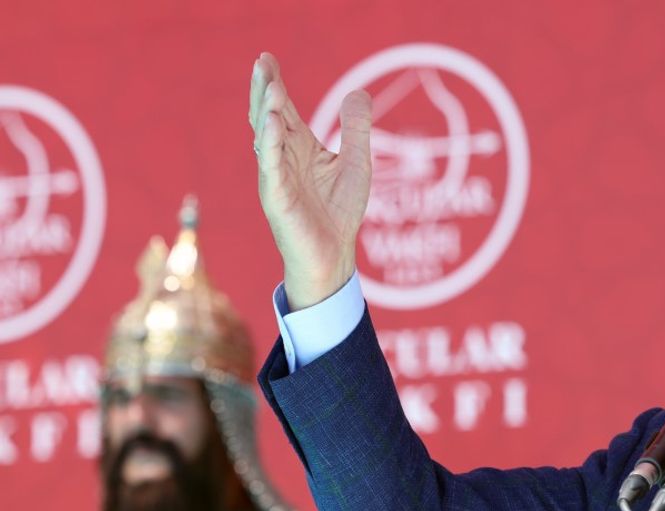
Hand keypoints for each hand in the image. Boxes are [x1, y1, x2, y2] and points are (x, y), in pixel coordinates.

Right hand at [249, 52, 371, 310]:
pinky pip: (271, 168)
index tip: (267, 58)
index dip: (275, 84)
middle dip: (265, 89)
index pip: (284, 109)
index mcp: (299, 147)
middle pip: (269, 116)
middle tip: (261, 61)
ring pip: (266, 138)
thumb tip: (359, 91)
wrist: (333, 255)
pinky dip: (270, 146)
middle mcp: (283, 157)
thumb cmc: (339, 212)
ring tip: (271, 86)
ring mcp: (276, 177)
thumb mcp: (356, 164)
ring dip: (267, 111)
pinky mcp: (277, 198)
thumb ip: (357, 129)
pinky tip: (272, 125)